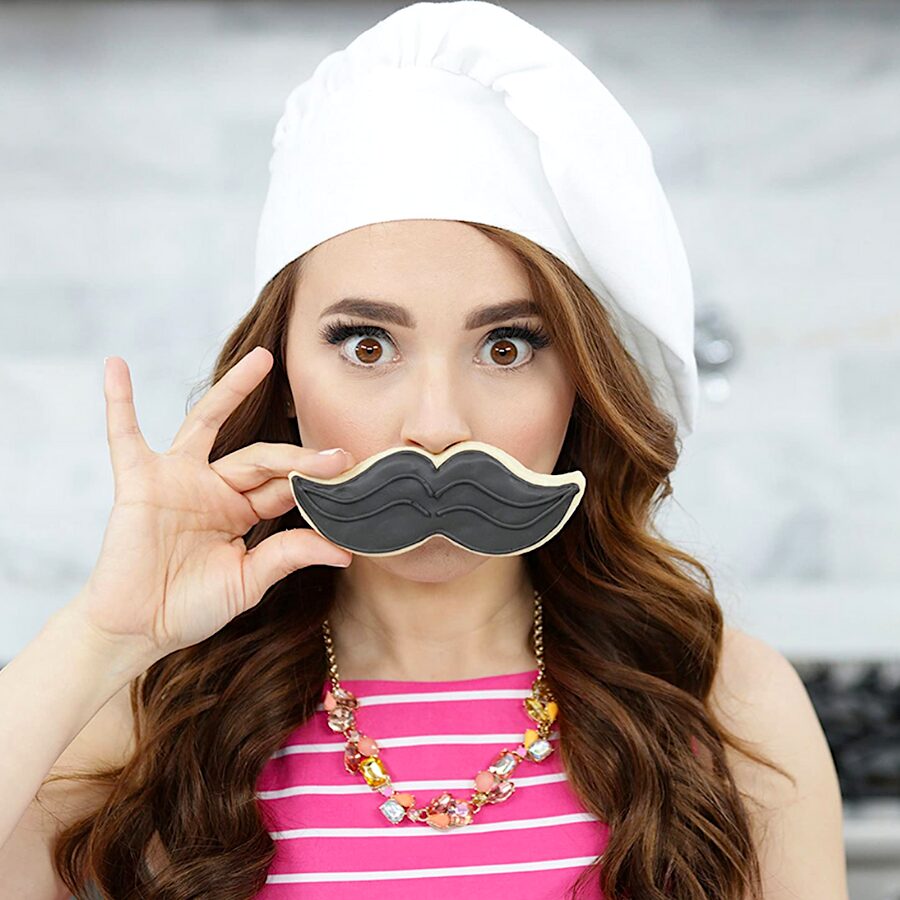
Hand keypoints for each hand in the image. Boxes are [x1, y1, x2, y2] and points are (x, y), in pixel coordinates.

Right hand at [66, 346, 353, 668]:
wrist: (138, 628)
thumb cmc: (190, 606)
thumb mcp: (248, 581)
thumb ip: (288, 556)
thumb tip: (344, 552)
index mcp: (241, 511)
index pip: (283, 487)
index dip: (313, 483)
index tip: (349, 479)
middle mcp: (214, 487)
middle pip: (261, 458)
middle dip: (298, 457)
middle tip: (337, 457)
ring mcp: (177, 478)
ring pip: (209, 423)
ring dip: (234, 389)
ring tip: (263, 359)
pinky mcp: (141, 481)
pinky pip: (124, 435)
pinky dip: (119, 402)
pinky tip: (116, 366)